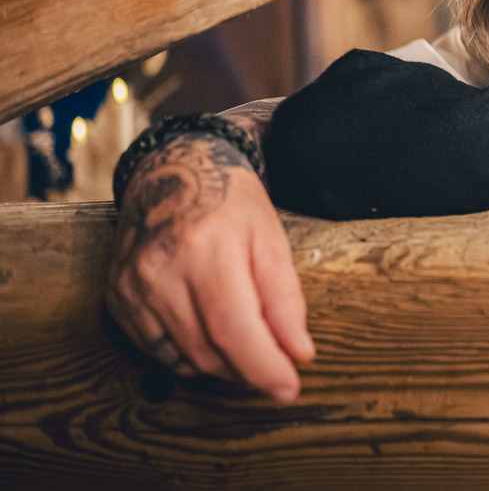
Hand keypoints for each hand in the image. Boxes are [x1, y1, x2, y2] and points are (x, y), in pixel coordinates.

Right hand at [106, 133, 314, 401]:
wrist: (173, 171)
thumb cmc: (231, 203)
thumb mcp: (271, 239)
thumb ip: (285, 299)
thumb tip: (299, 353)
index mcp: (207, 250)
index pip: (235, 329)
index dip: (264, 367)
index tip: (289, 388)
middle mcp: (161, 271)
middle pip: (208, 349)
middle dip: (248, 367)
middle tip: (274, 359)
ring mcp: (132, 286)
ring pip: (182, 356)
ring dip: (221, 364)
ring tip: (245, 341)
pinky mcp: (116, 297)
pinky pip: (156, 350)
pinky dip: (188, 354)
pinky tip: (208, 332)